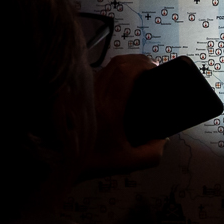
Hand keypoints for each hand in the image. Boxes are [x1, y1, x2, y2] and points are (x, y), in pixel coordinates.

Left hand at [78, 55, 166, 178]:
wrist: (60, 163)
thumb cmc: (92, 161)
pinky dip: (112, 72)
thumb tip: (163, 140)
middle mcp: (95, 96)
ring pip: (106, 66)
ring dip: (124, 64)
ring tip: (137, 71)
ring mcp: (85, 93)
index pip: (126, 73)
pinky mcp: (78, 94)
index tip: (155, 68)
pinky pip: (97, 74)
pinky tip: (119, 80)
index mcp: (109, 109)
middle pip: (117, 63)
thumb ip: (151, 154)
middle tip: (150, 67)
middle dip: (138, 60)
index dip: (143, 65)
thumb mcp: (127, 163)